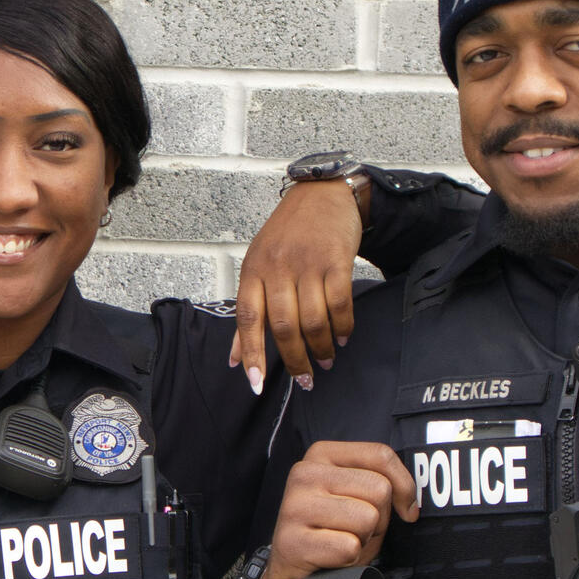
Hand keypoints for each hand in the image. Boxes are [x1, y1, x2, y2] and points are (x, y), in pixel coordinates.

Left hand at [232, 178, 367, 393]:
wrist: (320, 193)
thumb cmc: (286, 236)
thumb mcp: (258, 266)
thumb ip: (250, 313)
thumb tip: (235, 358)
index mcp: (253, 271)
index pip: (248, 319)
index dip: (251, 354)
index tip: (256, 384)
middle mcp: (277, 267)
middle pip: (283, 325)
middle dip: (295, 360)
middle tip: (306, 380)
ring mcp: (307, 263)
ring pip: (312, 319)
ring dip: (321, 347)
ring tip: (326, 360)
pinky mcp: (336, 259)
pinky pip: (340, 302)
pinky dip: (343, 325)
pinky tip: (343, 336)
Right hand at [257, 441, 417, 578]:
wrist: (297, 572)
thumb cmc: (334, 531)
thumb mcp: (357, 496)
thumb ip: (381, 482)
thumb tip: (411, 505)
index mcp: (320, 455)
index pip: (380, 455)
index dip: (405, 486)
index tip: (406, 509)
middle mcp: (304, 474)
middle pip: (379, 489)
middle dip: (379, 518)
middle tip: (357, 529)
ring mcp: (295, 506)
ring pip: (367, 518)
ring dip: (364, 539)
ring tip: (342, 541)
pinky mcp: (292, 541)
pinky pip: (349, 547)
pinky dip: (349, 558)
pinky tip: (331, 558)